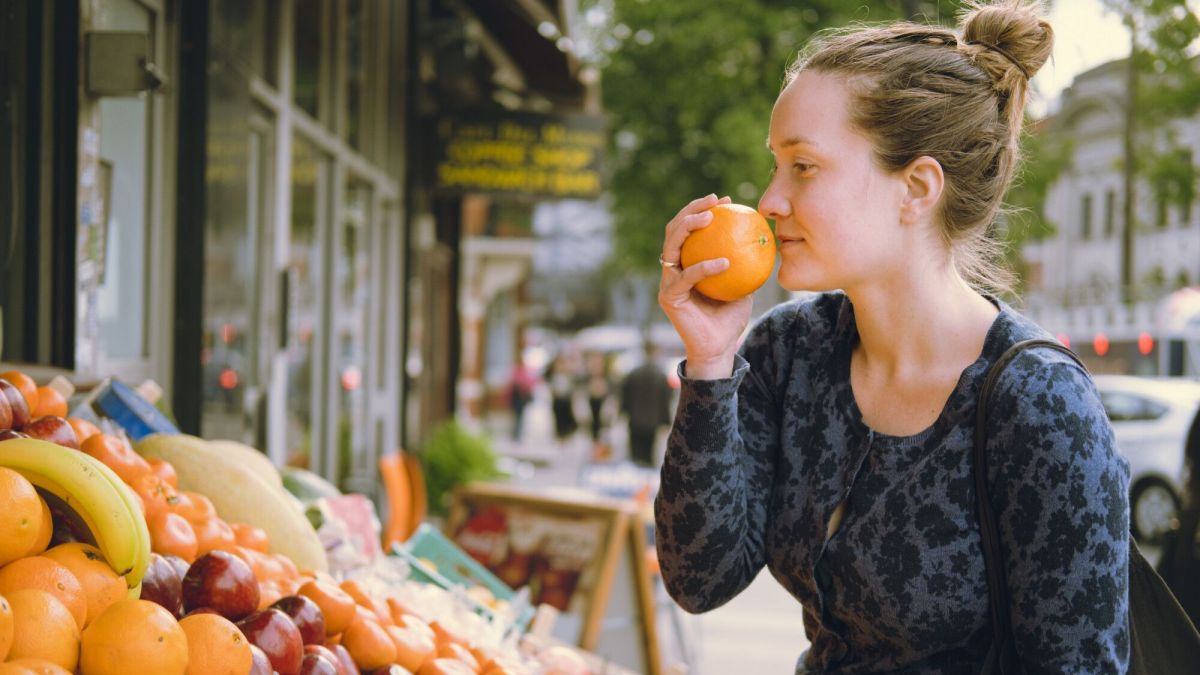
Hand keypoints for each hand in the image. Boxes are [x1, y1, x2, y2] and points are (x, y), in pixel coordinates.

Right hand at [658, 194, 752, 378]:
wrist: (718, 348)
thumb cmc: (730, 317)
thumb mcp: (743, 284)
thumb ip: (745, 261)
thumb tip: (764, 234)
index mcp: (685, 263)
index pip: (688, 229)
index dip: (702, 209)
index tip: (726, 200)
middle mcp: (672, 269)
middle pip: (674, 229)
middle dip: (691, 209)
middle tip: (715, 202)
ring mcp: (667, 282)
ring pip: (671, 246)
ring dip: (688, 227)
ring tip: (710, 218)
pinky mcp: (669, 297)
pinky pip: (686, 277)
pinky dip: (704, 267)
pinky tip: (725, 262)